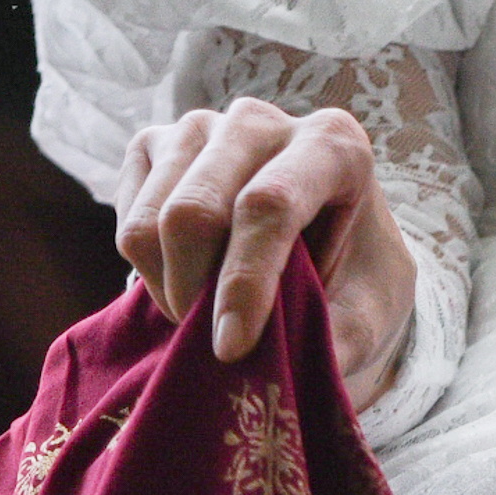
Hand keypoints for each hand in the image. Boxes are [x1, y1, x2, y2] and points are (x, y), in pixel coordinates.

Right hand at [118, 98, 416, 400]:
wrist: (327, 244)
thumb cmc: (353, 273)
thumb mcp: (368, 311)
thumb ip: (336, 338)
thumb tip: (279, 373)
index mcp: (332, 143)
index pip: (269, 205)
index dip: (244, 282)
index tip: (232, 348)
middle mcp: (261, 121)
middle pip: (195, 211)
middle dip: (196, 293)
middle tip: (215, 343)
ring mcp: (200, 127)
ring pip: (151, 223)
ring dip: (171, 290)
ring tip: (209, 313)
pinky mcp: (153, 147)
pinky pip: (127, 224)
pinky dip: (150, 273)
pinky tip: (191, 280)